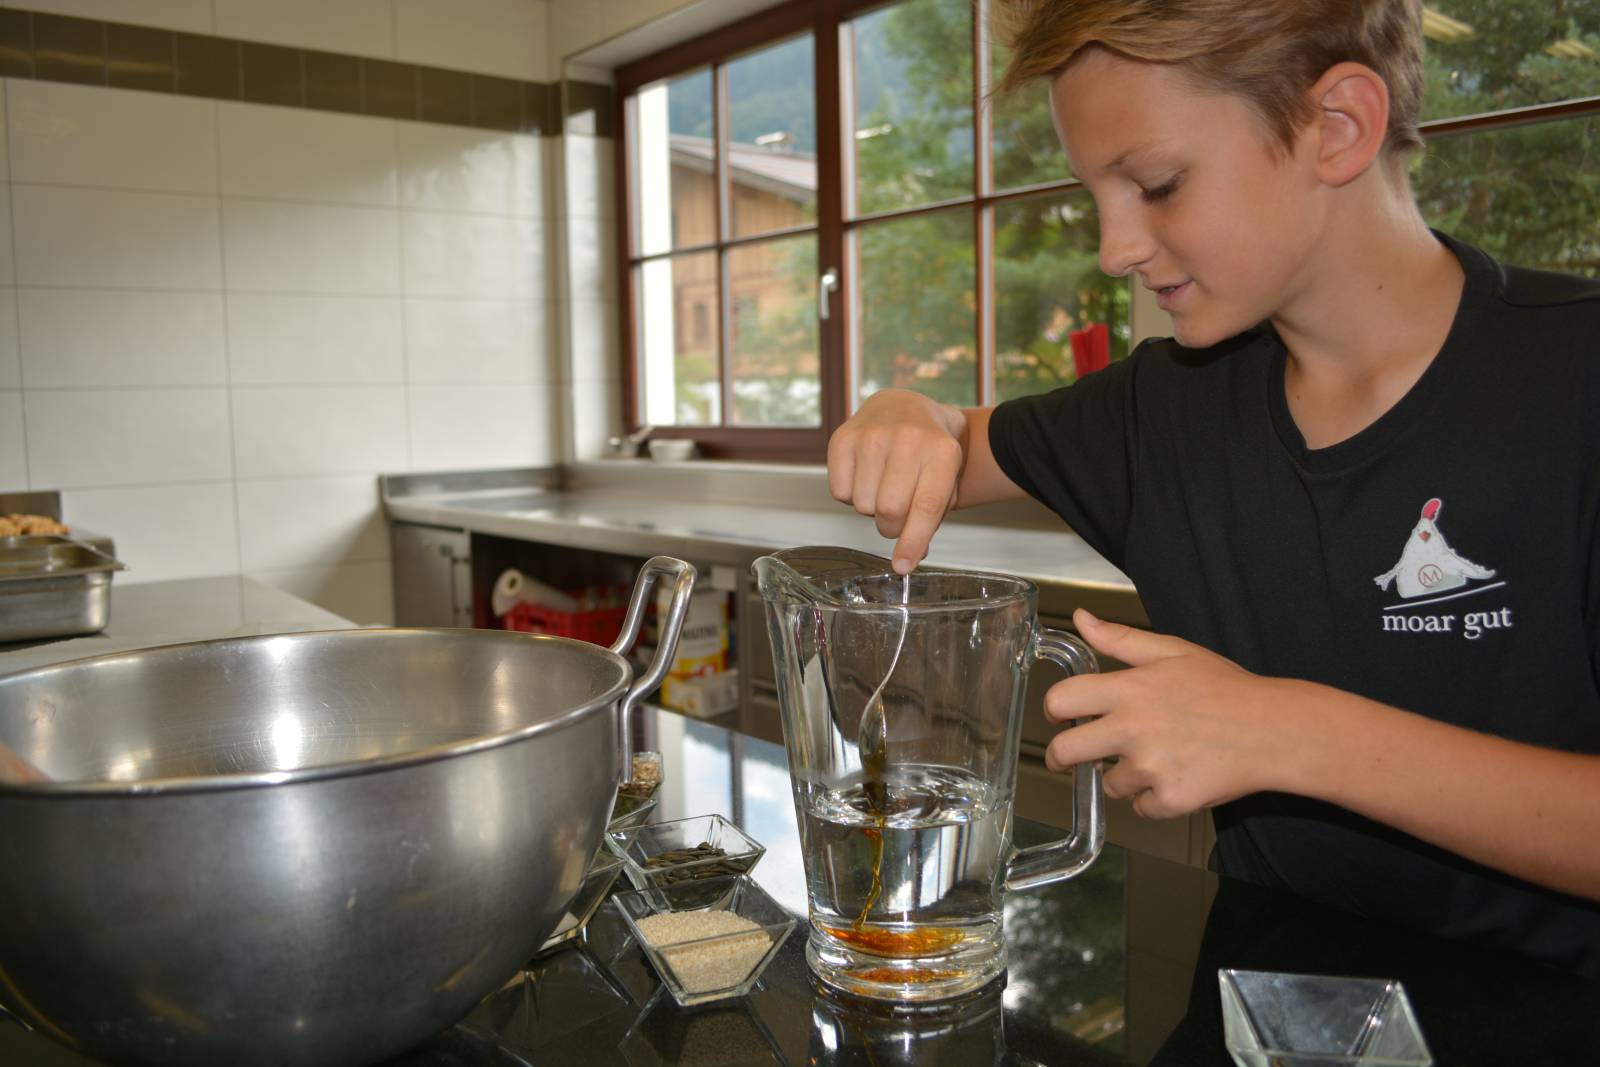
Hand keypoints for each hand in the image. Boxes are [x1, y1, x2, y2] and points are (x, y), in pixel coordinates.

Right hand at [827, 389, 966, 573]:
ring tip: (883, 485)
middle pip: (890, 511)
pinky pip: (839, 493)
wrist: (903, 407)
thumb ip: (932, 517)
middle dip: (893, 527)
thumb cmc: (927, 452)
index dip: (912, 541)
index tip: (902, 566)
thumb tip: (908, 558)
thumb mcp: (947, 477)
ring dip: (871, 508)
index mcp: (942, 451)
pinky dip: (850, 495)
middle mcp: (907, 438)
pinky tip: (864, 475)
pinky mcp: (843, 438)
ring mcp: (872, 435)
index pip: (925, 506)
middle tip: (898, 516)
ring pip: (862, 505)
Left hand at [1042, 610, 1302, 817]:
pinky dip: (1155, 798)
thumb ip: (1120, 639)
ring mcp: (1151, 768)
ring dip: (1125, 776)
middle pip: (1065, 752)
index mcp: (1130, 690)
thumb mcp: (1172, 652)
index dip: (1054, 710)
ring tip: (1161, 756)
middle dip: (1063, 756)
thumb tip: (1080, 618)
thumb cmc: (1226, 689)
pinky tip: (1179, 776)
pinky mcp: (1171, 799)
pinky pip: (1142, 807)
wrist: (1275, 730)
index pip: (1061, 701)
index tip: (1060, 716)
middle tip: (1074, 756)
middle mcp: (1133, 729)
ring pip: (1110, 784)